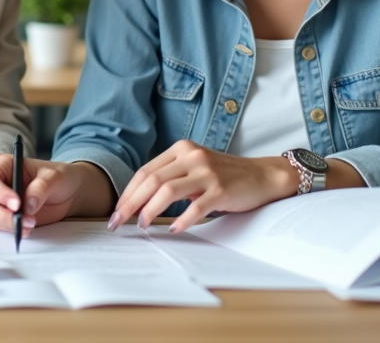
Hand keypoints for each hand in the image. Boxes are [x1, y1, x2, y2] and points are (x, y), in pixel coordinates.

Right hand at [0, 156, 111, 234]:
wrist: (68, 192)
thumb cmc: (60, 177)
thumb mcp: (54, 177)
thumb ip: (40, 188)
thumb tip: (27, 206)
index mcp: (5, 165)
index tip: (16, 205)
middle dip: (0, 213)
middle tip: (20, 220)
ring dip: (6, 223)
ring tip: (30, 224)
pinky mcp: (4, 215)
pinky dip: (9, 229)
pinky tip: (26, 229)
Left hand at [111, 140, 298, 233]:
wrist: (262, 176)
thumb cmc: (224, 176)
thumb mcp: (194, 168)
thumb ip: (171, 177)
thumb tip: (137, 203)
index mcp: (181, 149)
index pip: (145, 171)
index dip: (127, 193)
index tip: (116, 212)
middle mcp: (192, 156)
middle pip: (151, 180)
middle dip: (131, 203)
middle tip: (118, 223)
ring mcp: (207, 172)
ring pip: (168, 190)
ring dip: (150, 210)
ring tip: (142, 226)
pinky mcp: (221, 189)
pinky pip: (196, 206)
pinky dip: (181, 220)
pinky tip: (173, 230)